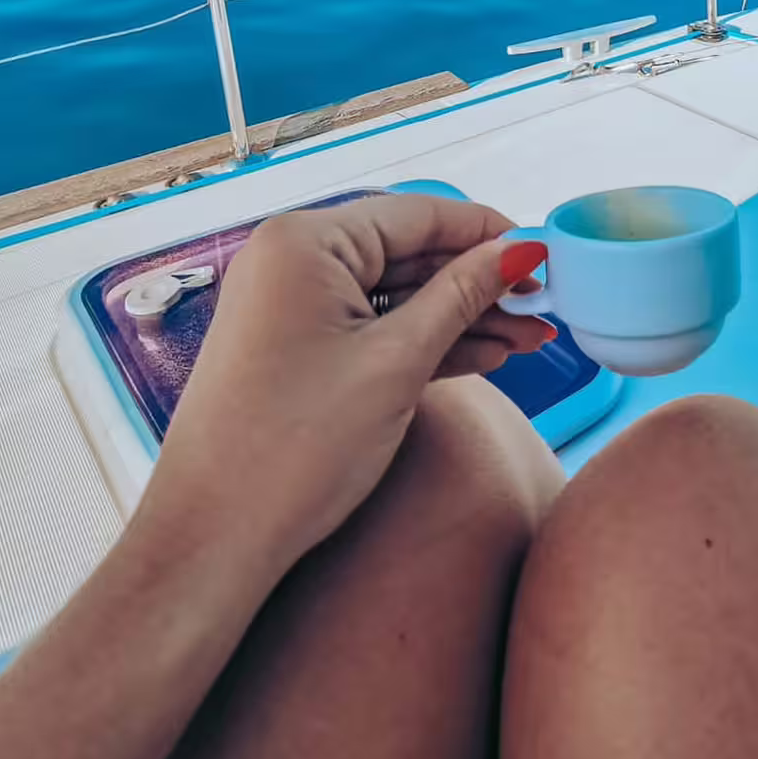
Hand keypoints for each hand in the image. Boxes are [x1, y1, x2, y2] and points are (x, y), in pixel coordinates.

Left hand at [134, 195, 552, 583]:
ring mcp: (290, 307)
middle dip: (481, 283)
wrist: (210, 542)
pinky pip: (372, 328)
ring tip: (531, 339)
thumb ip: (462, 297)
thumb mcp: (396, 363)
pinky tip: (487, 355)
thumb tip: (520, 249)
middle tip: (547, 307)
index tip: (547, 256)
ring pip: (396, 295)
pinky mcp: (295, 350)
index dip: (489, 233)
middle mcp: (291, 261)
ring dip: (463, 317)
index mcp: (305, 243)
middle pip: (409, 254)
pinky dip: (425, 342)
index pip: (419, 216)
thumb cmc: (293, 449)